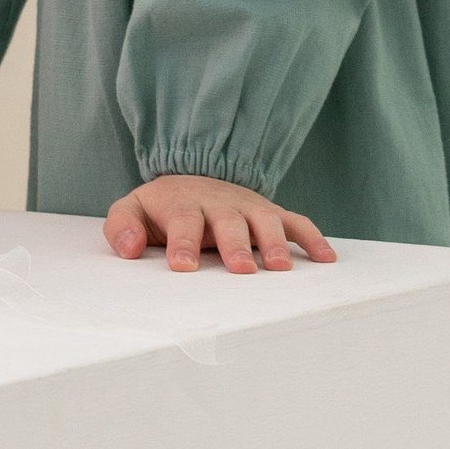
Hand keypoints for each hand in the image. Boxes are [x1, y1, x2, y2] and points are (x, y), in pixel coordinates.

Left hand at [105, 175, 334, 276]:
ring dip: (274, 242)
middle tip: (241, 270)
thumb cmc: (160, 208)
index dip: (183, 242)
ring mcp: (248, 207)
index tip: (182, 267)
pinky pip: (297, 223)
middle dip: (235, 244)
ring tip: (281, 268)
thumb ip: (122, 227)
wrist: (191, 178)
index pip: (183, 220)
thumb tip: (129, 247)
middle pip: (229, 220)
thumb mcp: (131, 210)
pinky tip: (326, 259)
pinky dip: (313, 238)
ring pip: (265, 220)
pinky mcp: (270, 213)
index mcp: (183, 203)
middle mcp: (219, 203)